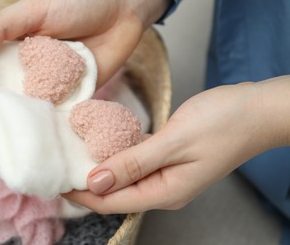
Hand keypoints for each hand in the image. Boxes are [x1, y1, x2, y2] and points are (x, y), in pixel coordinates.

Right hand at [0, 0, 171, 146]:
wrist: (121, 8)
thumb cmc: (77, 0)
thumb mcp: (33, 9)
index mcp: (10, 53)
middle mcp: (27, 75)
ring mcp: (50, 90)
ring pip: (25, 118)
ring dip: (10, 135)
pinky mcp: (74, 100)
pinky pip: (57, 122)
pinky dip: (45, 138)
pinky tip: (35, 151)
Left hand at [62, 77, 289, 213]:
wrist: (256, 110)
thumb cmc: (223, 123)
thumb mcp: (174, 142)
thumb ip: (134, 163)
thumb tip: (97, 181)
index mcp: (164, 192)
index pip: (112, 201)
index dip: (82, 193)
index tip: (56, 180)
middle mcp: (163, 189)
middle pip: (115, 191)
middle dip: (86, 181)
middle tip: (60, 163)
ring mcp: (166, 174)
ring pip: (124, 174)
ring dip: (100, 164)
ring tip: (74, 151)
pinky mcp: (168, 158)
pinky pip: (136, 160)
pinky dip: (118, 151)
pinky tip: (103, 139)